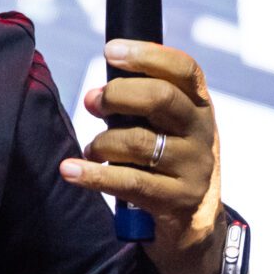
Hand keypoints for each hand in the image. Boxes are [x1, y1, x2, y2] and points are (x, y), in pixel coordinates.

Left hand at [64, 39, 231, 273]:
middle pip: (161, 98)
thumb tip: (100, 83)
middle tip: (90, 102)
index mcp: (200, 104)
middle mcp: (202, 131)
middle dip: (116, 95)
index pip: (184, 69)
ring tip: (91, 149)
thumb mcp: (168, 125)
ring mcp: (195, 167)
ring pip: (140, 143)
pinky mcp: (179, 200)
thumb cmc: (167, 159)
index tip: (110, 50)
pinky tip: (70, 170)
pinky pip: (130, 183)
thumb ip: (143, 100)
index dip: (146, 55)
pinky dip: (93, 175)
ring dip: (102, 143)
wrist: (194, 222)